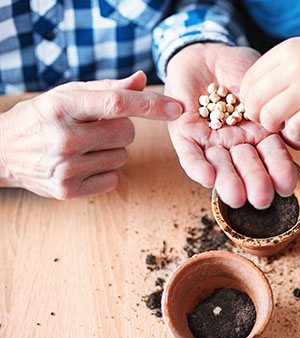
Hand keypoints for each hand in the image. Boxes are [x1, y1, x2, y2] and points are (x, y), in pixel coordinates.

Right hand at [0, 71, 182, 198]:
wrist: (3, 151)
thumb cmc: (42, 117)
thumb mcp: (67, 95)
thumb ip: (108, 88)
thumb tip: (141, 79)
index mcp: (63, 107)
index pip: (116, 103)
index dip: (150, 105)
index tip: (177, 108)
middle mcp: (64, 138)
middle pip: (127, 133)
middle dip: (120, 129)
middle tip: (97, 127)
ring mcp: (65, 168)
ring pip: (122, 157)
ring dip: (112, 150)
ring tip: (85, 146)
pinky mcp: (68, 191)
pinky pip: (113, 179)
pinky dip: (105, 171)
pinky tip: (83, 164)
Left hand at [165, 43, 296, 208]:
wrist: (206, 54)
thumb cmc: (239, 68)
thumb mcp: (264, 87)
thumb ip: (279, 111)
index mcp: (258, 134)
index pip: (270, 156)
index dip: (279, 170)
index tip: (287, 186)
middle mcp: (235, 142)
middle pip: (246, 165)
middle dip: (254, 182)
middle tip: (262, 199)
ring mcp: (210, 140)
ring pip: (220, 164)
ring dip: (227, 181)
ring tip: (236, 196)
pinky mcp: (185, 135)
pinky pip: (189, 154)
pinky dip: (197, 167)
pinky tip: (207, 178)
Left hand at [239, 30, 299, 144]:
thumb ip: (283, 69)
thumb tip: (260, 95)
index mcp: (286, 50)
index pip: (248, 80)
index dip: (248, 100)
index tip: (259, 108)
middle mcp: (295, 66)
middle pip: (253, 101)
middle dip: (257, 117)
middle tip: (271, 121)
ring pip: (269, 116)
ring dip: (274, 128)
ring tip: (287, 126)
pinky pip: (295, 129)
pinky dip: (295, 136)